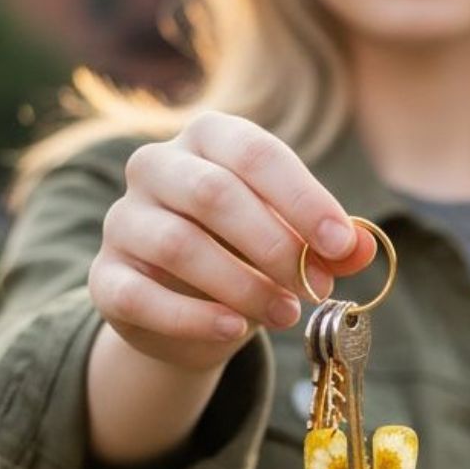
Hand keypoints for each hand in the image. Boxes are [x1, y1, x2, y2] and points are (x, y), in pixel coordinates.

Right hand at [88, 109, 375, 371]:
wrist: (188, 313)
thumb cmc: (247, 258)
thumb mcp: (292, 244)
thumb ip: (327, 243)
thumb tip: (363, 247)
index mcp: (208, 139)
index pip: (255, 153)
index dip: (302, 199)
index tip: (340, 244)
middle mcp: (155, 167)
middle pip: (214, 194)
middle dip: (274, 246)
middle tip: (315, 287)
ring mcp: (123, 220)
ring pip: (178, 244)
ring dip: (243, 286)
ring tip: (286, 315)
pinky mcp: (106, 277)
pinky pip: (141, 296)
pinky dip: (193, 317)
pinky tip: (234, 330)